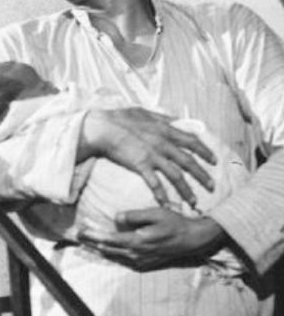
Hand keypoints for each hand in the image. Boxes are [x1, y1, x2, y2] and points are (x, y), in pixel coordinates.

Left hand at [78, 207, 226, 269]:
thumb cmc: (174, 223)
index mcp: (136, 242)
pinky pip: (122, 260)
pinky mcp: (144, 264)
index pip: (107, 239)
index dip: (92, 235)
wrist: (192, 240)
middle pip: (106, 249)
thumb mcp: (155, 213)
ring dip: (98, 250)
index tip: (80, 231)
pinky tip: (104, 250)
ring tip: (85, 243)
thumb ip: (133, 216)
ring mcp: (140, 261)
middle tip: (76, 237)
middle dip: (90, 243)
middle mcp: (135, 254)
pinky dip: (110, 254)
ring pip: (113, 256)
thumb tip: (115, 218)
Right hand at [82, 108, 215, 206]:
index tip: (214, 160)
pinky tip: (166, 204)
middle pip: (189, 161)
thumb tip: (173, 119)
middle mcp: (164, 144)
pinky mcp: (140, 165)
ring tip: (194, 201)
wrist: (102, 128)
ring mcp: (153, 155)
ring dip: (187, 189)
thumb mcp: (144, 112)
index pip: (192, 141)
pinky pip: (155, 183)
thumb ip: (160, 116)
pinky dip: (161, 194)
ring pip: (176, 175)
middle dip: (203, 175)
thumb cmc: (119, 118)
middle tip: (212, 187)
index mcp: (165, 130)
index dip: (205, 151)